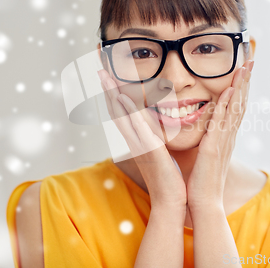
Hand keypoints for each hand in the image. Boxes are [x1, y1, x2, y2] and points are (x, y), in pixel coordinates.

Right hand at [98, 69, 186, 209]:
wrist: (170, 201)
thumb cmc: (167, 177)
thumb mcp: (159, 151)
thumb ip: (154, 136)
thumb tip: (155, 124)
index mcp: (136, 139)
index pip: (121, 112)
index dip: (112, 93)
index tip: (107, 75)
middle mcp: (133, 140)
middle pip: (115, 110)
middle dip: (107, 89)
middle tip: (99, 68)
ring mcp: (139, 145)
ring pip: (122, 116)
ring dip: (113, 95)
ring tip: (105, 77)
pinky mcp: (150, 151)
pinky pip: (138, 128)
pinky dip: (130, 113)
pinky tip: (124, 99)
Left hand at [186, 60, 253, 209]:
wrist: (204, 202)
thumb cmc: (201, 180)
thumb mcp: (205, 154)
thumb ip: (206, 139)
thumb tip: (203, 129)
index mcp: (225, 137)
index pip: (236, 107)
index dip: (241, 88)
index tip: (244, 70)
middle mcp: (228, 136)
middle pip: (241, 103)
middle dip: (246, 81)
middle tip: (251, 60)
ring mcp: (224, 141)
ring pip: (236, 108)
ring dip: (241, 86)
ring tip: (245, 67)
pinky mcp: (214, 147)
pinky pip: (222, 122)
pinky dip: (227, 105)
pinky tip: (230, 90)